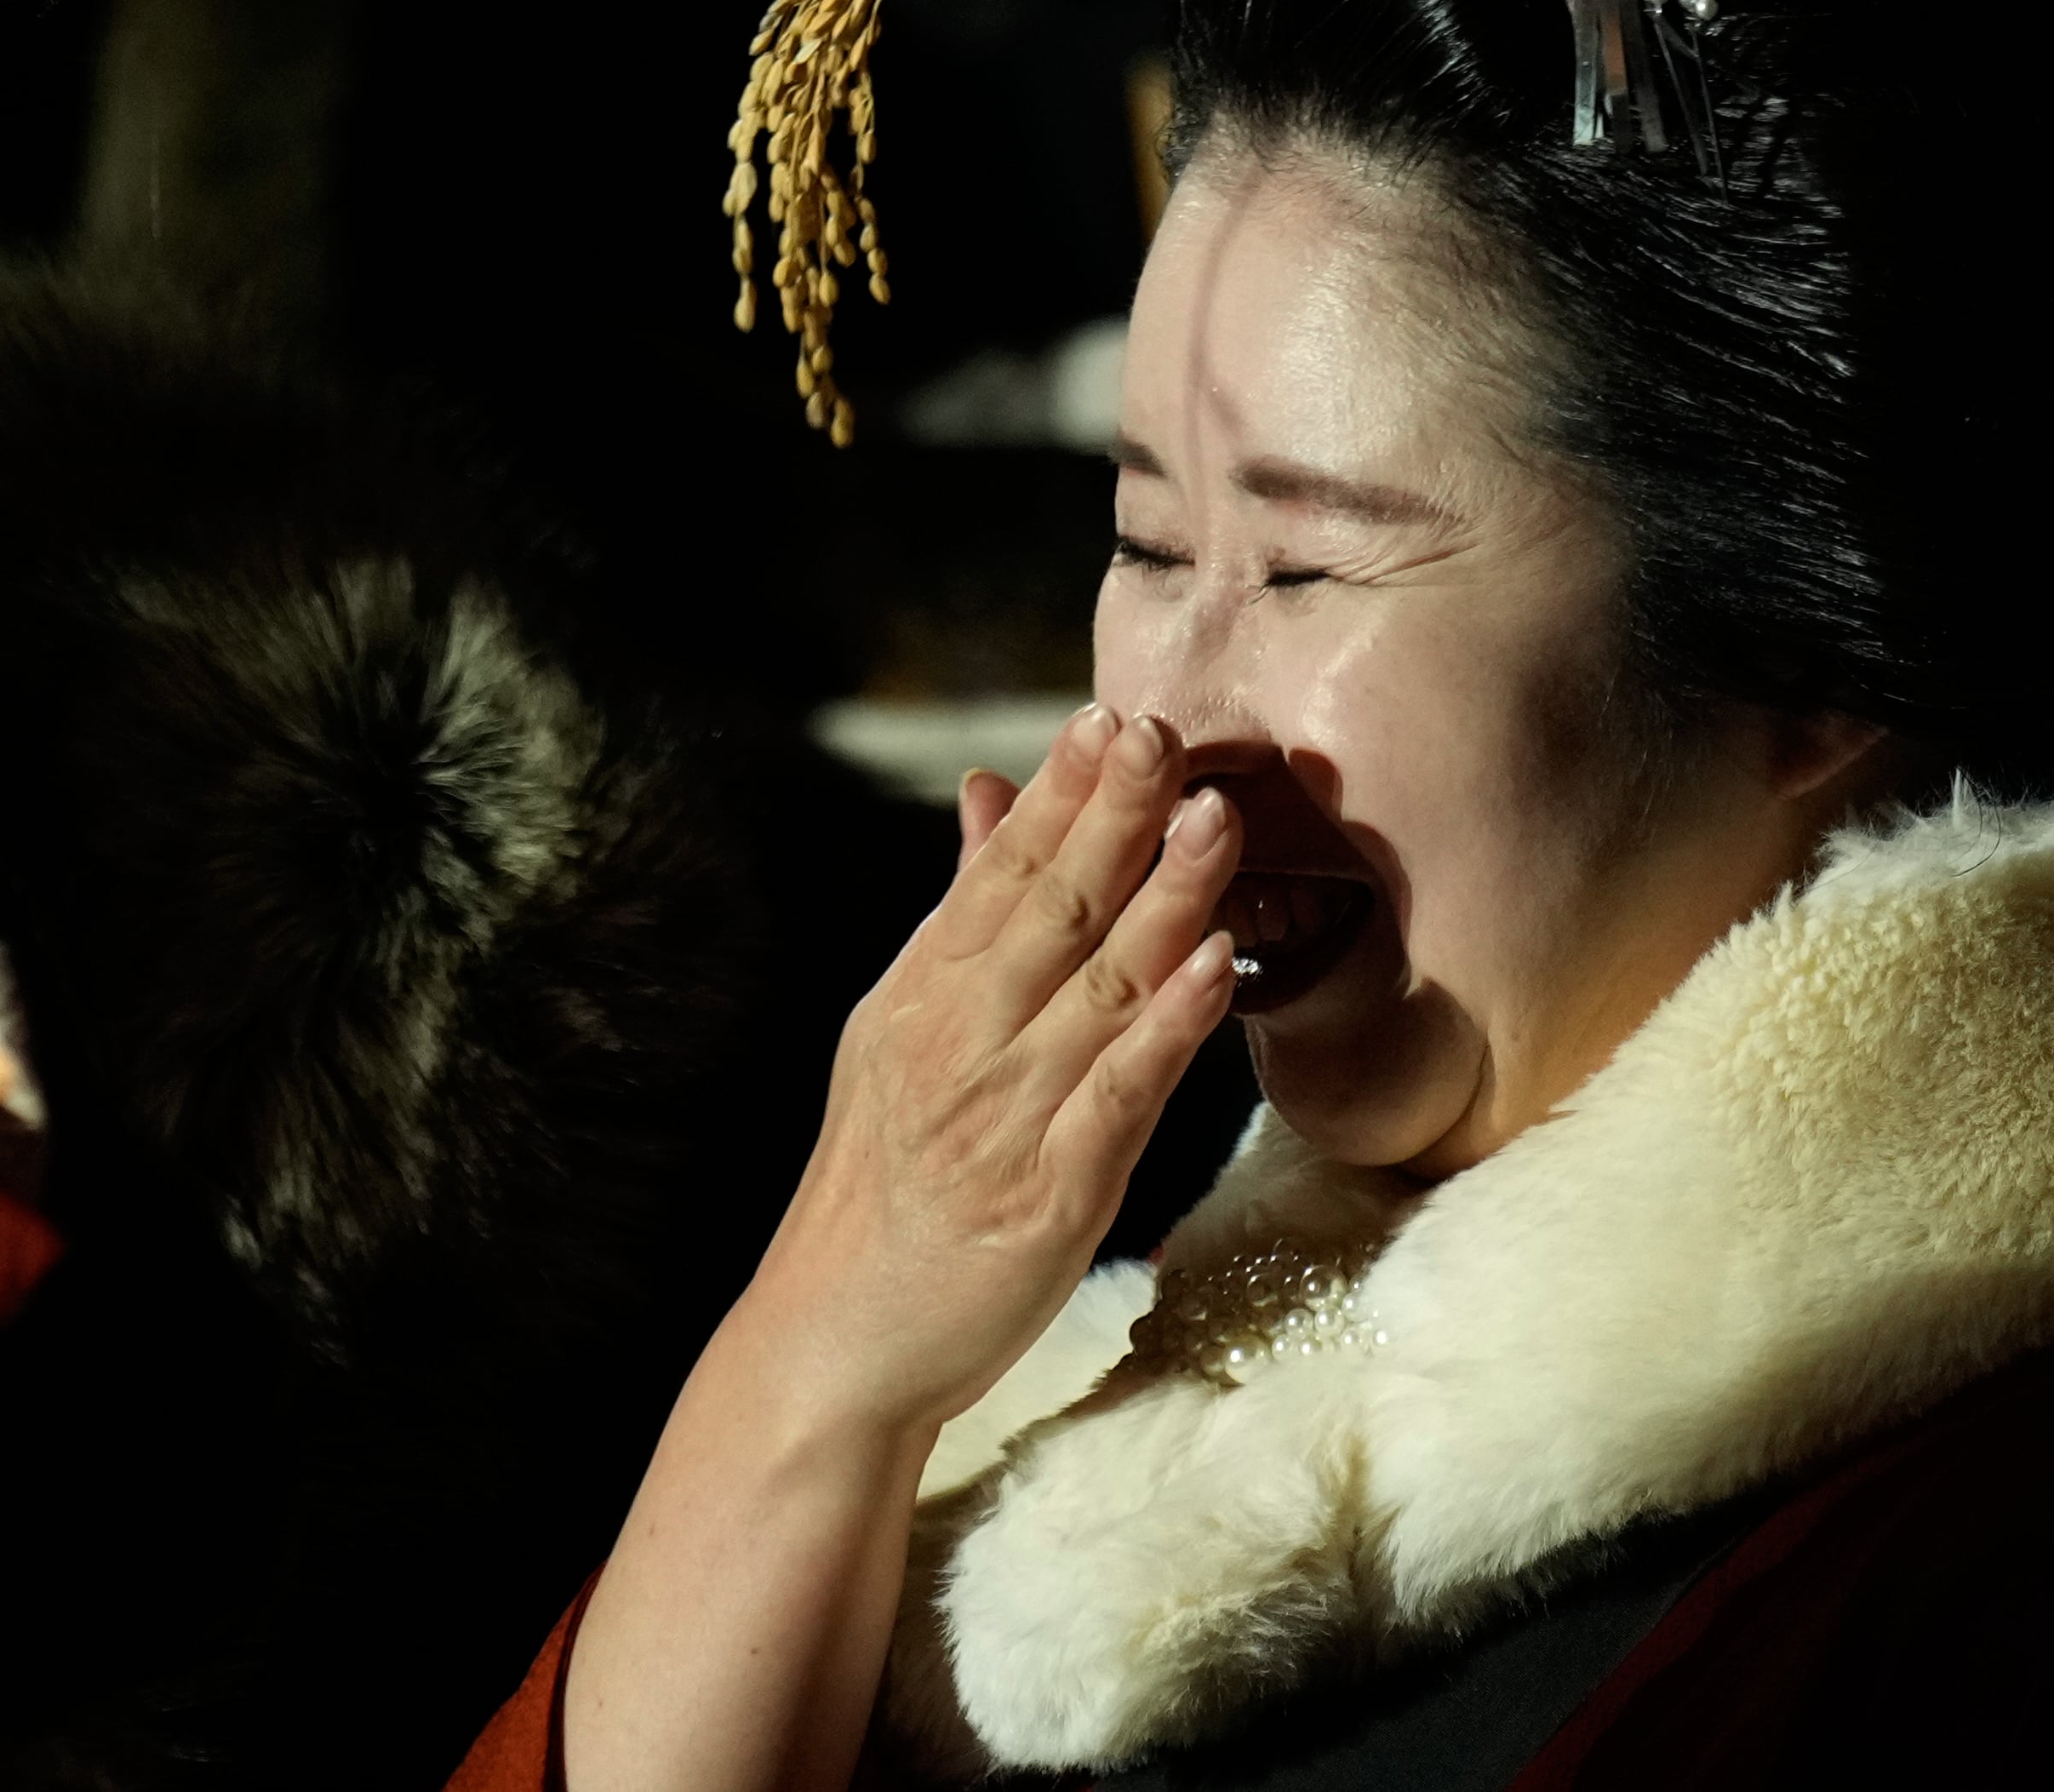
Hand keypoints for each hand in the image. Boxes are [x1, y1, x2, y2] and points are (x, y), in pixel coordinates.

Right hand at [741, 705, 1238, 1432]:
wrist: (836, 1338)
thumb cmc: (879, 1186)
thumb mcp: (897, 1033)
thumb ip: (959, 917)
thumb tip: (991, 796)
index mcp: (918, 997)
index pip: (995, 874)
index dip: (1058, 794)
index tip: (1110, 715)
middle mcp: (956, 1043)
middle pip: (1047, 911)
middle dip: (1113, 815)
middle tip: (1169, 730)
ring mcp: (1003, 1115)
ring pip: (1096, 987)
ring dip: (1161, 897)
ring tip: (1217, 818)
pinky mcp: (1050, 1193)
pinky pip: (1118, 1094)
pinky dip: (1167, 1026)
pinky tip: (1215, 966)